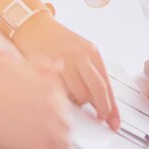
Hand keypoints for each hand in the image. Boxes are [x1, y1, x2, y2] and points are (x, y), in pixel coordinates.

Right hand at [0, 56, 70, 148]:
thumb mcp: (18, 64)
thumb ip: (41, 65)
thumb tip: (59, 63)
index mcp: (51, 87)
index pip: (64, 107)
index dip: (54, 116)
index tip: (41, 120)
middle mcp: (54, 106)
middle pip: (67, 125)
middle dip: (56, 131)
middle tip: (37, 135)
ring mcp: (46, 125)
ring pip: (64, 142)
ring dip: (54, 145)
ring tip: (36, 147)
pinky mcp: (34, 143)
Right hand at [13, 14, 119, 130]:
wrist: (34, 27)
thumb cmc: (60, 43)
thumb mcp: (82, 51)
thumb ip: (93, 73)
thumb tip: (103, 102)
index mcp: (93, 53)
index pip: (107, 85)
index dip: (112, 107)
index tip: (114, 121)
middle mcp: (81, 56)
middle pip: (96, 91)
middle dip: (100, 108)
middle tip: (99, 117)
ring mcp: (64, 61)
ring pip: (78, 95)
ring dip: (78, 102)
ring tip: (73, 96)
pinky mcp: (48, 67)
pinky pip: (60, 92)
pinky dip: (63, 98)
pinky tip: (60, 92)